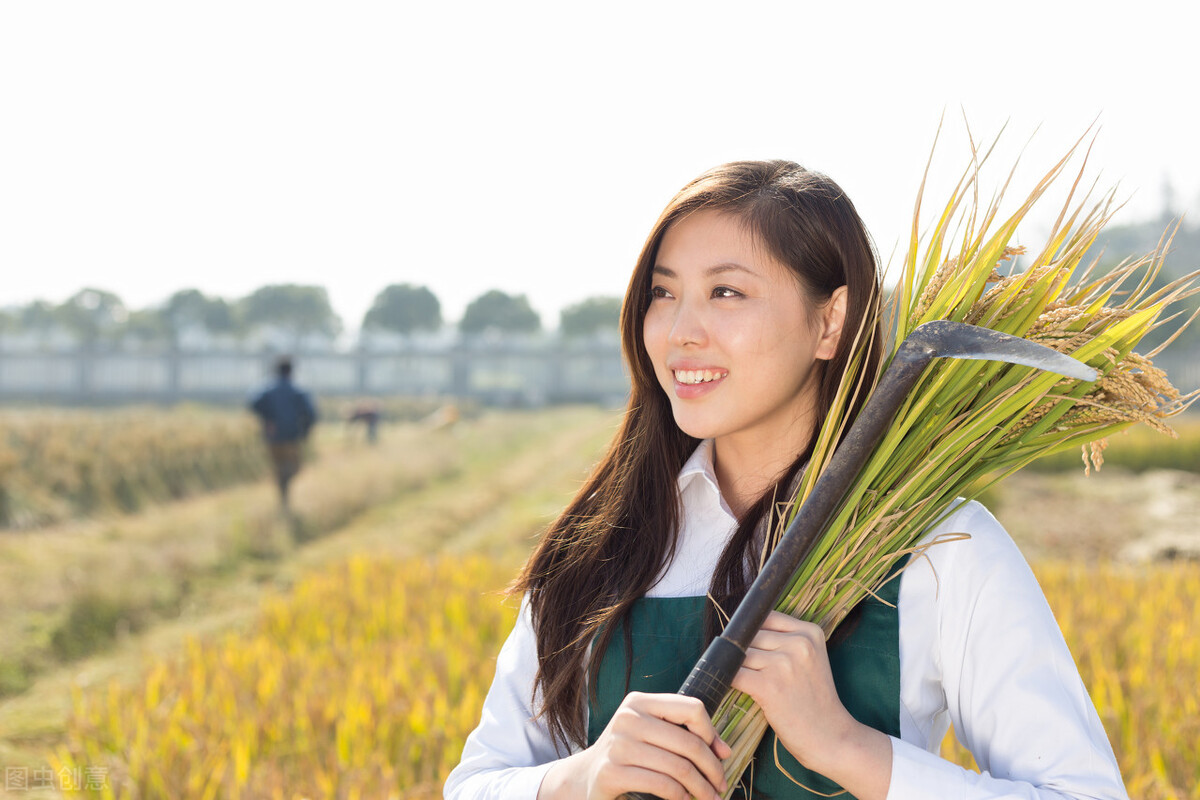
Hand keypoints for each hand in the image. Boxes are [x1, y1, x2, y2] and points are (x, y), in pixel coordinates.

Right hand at [538, 691, 731, 799]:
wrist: (586, 777)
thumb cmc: (629, 755)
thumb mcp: (653, 735)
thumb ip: (685, 735)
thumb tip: (724, 751)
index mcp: (639, 702)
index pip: (691, 708)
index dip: (711, 732)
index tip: (719, 754)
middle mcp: (627, 718)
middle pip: (689, 742)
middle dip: (712, 769)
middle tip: (721, 786)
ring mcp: (618, 745)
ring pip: (679, 767)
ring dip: (701, 788)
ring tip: (709, 797)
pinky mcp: (612, 773)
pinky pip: (662, 785)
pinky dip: (681, 796)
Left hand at [730, 612, 890, 799]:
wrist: (831, 736)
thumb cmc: (814, 700)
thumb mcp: (810, 659)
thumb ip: (784, 640)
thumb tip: (740, 629)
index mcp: (810, 631)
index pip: (764, 617)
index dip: (753, 633)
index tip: (756, 650)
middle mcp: (798, 643)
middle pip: (750, 636)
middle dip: (744, 652)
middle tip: (754, 673)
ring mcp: (784, 664)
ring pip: (739, 655)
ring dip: (736, 669)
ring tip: (751, 684)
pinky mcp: (769, 686)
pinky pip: (734, 674)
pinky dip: (730, 682)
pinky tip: (741, 690)